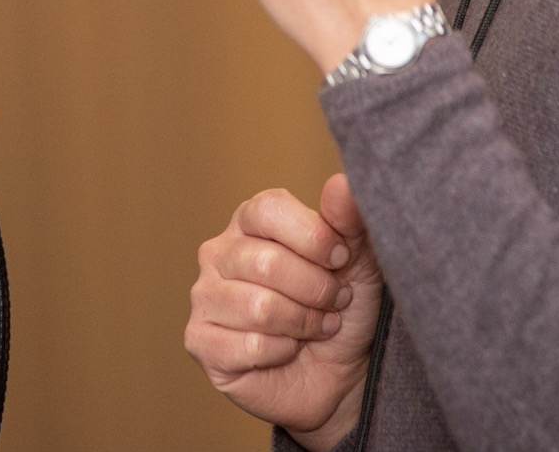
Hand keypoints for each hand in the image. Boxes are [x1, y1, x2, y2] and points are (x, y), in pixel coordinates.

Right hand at [185, 174, 383, 448]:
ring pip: (258, 306)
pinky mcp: (200, 341)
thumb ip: (350, 219)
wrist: (339, 374)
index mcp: (250, 221)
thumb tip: (342, 184)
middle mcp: (219, 252)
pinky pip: (248, 346)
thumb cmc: (342, 309)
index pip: (268, 209)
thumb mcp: (358, 261)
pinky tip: (288, 350)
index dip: (313, 237)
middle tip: (333, 302)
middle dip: (315, 289)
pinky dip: (281, 352)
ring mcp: (204, 297)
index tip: (342, 259)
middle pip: (266, 262)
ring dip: (303, 323)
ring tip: (316, 327)